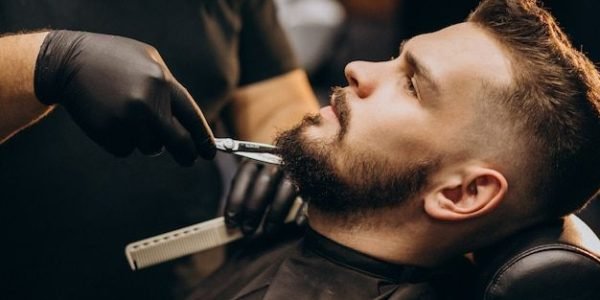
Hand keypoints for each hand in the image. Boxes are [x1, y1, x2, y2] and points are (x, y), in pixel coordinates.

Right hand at [34, 30, 214, 164]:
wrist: (70, 62)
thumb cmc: (115, 59)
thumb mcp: (148, 60)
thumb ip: (169, 88)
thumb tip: (189, 123)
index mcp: (162, 82)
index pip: (192, 118)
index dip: (204, 139)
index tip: (210, 153)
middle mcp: (149, 103)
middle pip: (179, 143)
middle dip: (187, 155)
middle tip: (188, 159)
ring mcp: (129, 120)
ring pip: (151, 147)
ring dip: (145, 139)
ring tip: (128, 115)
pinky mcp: (110, 133)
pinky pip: (127, 149)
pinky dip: (122, 141)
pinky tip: (111, 119)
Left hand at [225, 160, 302, 235]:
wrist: (307, 160)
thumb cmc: (271, 180)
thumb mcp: (255, 179)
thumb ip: (244, 194)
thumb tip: (232, 222)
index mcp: (261, 155)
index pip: (246, 172)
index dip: (236, 198)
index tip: (231, 221)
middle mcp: (279, 159)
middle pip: (265, 181)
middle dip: (253, 208)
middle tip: (246, 230)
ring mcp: (297, 168)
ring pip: (287, 189)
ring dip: (275, 213)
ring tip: (268, 231)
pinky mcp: (313, 181)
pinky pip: (309, 197)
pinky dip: (302, 211)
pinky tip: (296, 223)